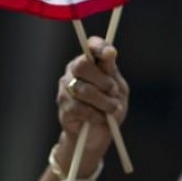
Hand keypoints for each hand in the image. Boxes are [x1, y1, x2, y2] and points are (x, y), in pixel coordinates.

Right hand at [54, 36, 128, 174]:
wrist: (99, 134)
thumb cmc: (110, 107)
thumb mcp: (118, 89)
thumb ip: (111, 72)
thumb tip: (110, 53)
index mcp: (90, 61)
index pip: (91, 46)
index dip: (99, 47)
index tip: (110, 54)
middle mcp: (74, 70)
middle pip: (82, 65)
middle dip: (102, 80)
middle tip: (113, 91)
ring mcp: (66, 87)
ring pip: (82, 89)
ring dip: (102, 101)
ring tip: (112, 109)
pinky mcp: (63, 105)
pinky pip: (79, 107)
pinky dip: (94, 114)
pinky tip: (100, 118)